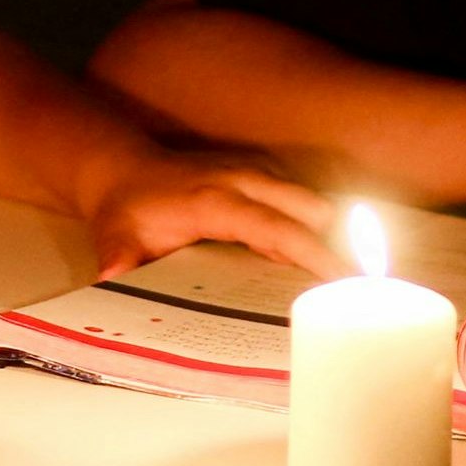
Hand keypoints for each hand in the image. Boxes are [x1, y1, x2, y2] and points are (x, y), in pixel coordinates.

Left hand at [79, 149, 341, 277]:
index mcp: (216, 200)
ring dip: (326, 242)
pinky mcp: (265, 179)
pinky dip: (313, 233)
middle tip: (354, 296)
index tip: (346, 280)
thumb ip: (118, 257)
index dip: (313, 253)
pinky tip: (312, 272)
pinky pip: (301, 207)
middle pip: (312, 210)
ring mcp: (259, 176)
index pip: (276, 227)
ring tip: (340, 290)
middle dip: (336, 247)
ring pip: (313, 206)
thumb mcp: (115, 236)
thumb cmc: (125, 209)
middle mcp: (246, 181)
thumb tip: (112, 279)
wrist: (124, 169)